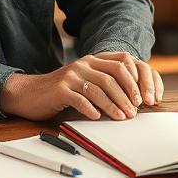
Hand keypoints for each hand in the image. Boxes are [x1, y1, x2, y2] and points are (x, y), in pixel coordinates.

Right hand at [0, 52, 163, 120]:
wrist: (31, 93)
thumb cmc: (64, 91)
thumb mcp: (87, 83)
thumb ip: (107, 85)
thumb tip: (136, 101)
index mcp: (94, 59)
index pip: (124, 62)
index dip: (138, 79)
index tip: (147, 98)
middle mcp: (84, 63)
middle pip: (114, 75)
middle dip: (128, 94)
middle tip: (136, 111)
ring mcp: (72, 75)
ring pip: (99, 88)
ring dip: (114, 105)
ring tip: (122, 118)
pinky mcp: (60, 89)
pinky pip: (79, 98)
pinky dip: (90, 109)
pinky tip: (97, 117)